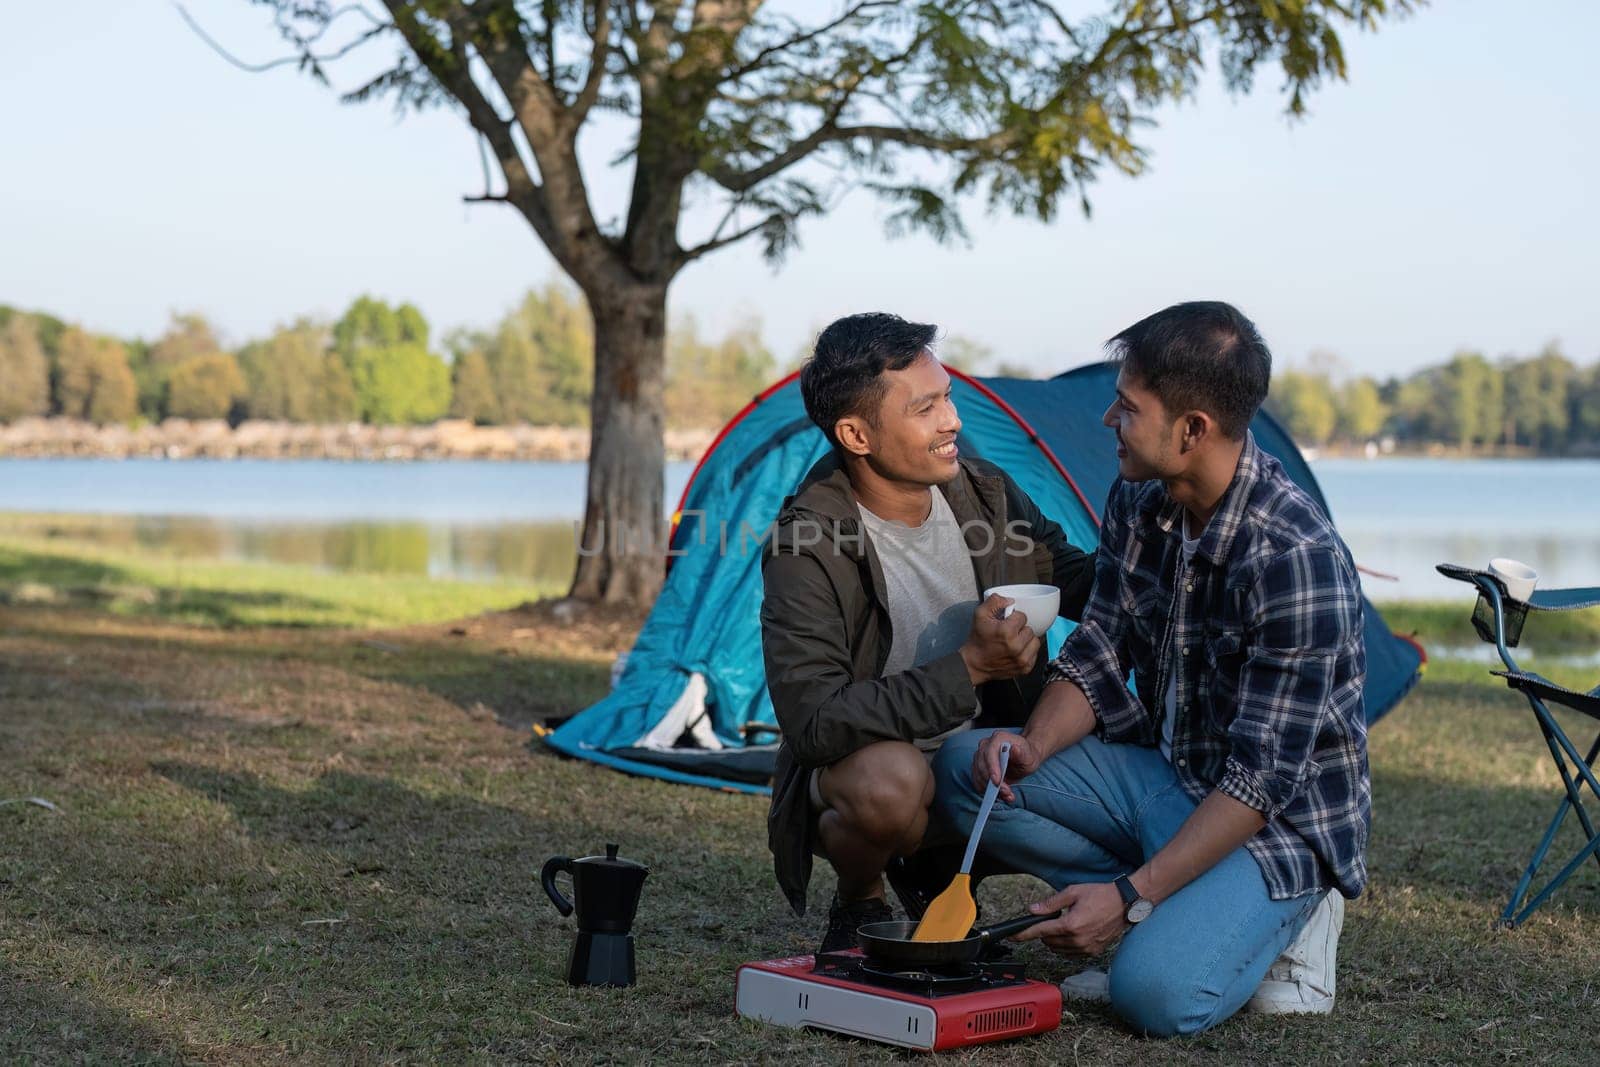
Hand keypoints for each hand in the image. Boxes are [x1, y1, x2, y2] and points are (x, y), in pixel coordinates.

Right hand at [959, 594, 1039, 684]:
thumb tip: (1010, 600)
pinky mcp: (1025, 668)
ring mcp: (1022, 659)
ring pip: (1035, 641)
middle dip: (1020, 629)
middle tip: (1009, 633)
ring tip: (1015, 641)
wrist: (975, 664)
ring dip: (1026, 640)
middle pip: (1030, 629)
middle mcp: (1016, 647)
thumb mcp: (980, 615)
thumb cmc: (978, 640)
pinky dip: (1028, 651)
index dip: (1013, 618)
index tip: (1006, 623)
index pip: (1022, 617)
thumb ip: (994, 602)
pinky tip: (1017, 650)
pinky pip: (1035, 653)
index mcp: (1006, 632)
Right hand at [971, 729, 1040, 803]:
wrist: (1024, 757)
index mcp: (998, 738)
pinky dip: (985, 789)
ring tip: (1006, 794)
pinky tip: (997, 794)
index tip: (997, 782)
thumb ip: (1022, 754)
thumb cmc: (1027, 755)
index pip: (990, 753)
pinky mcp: (978, 766)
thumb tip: (1014, 749)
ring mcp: (980, 755)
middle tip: (1006, 792)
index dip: (992, 768)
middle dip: (992, 782)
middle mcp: (986, 745)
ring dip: (989, 788)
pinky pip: (976, 779)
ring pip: (978, 774)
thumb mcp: (1029, 756)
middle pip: (981, 765)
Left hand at [1009, 882, 1127, 956]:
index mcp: (1070, 924)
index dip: (1024, 934)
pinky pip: (1070, 953)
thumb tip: (1033, 910)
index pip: (1040, 931)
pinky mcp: (1092, 952)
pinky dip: (1066, 945)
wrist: (1125, 904)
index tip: (1013, 936)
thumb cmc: (1101, 895)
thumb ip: (1051, 903)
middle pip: (1047, 941)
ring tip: (1065, 924)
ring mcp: (1086, 948)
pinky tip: (1072, 933)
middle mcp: (1077, 940)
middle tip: (1052, 918)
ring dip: (1054, 939)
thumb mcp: (1073, 892)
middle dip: (1043, 931)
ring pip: (1058, 949)